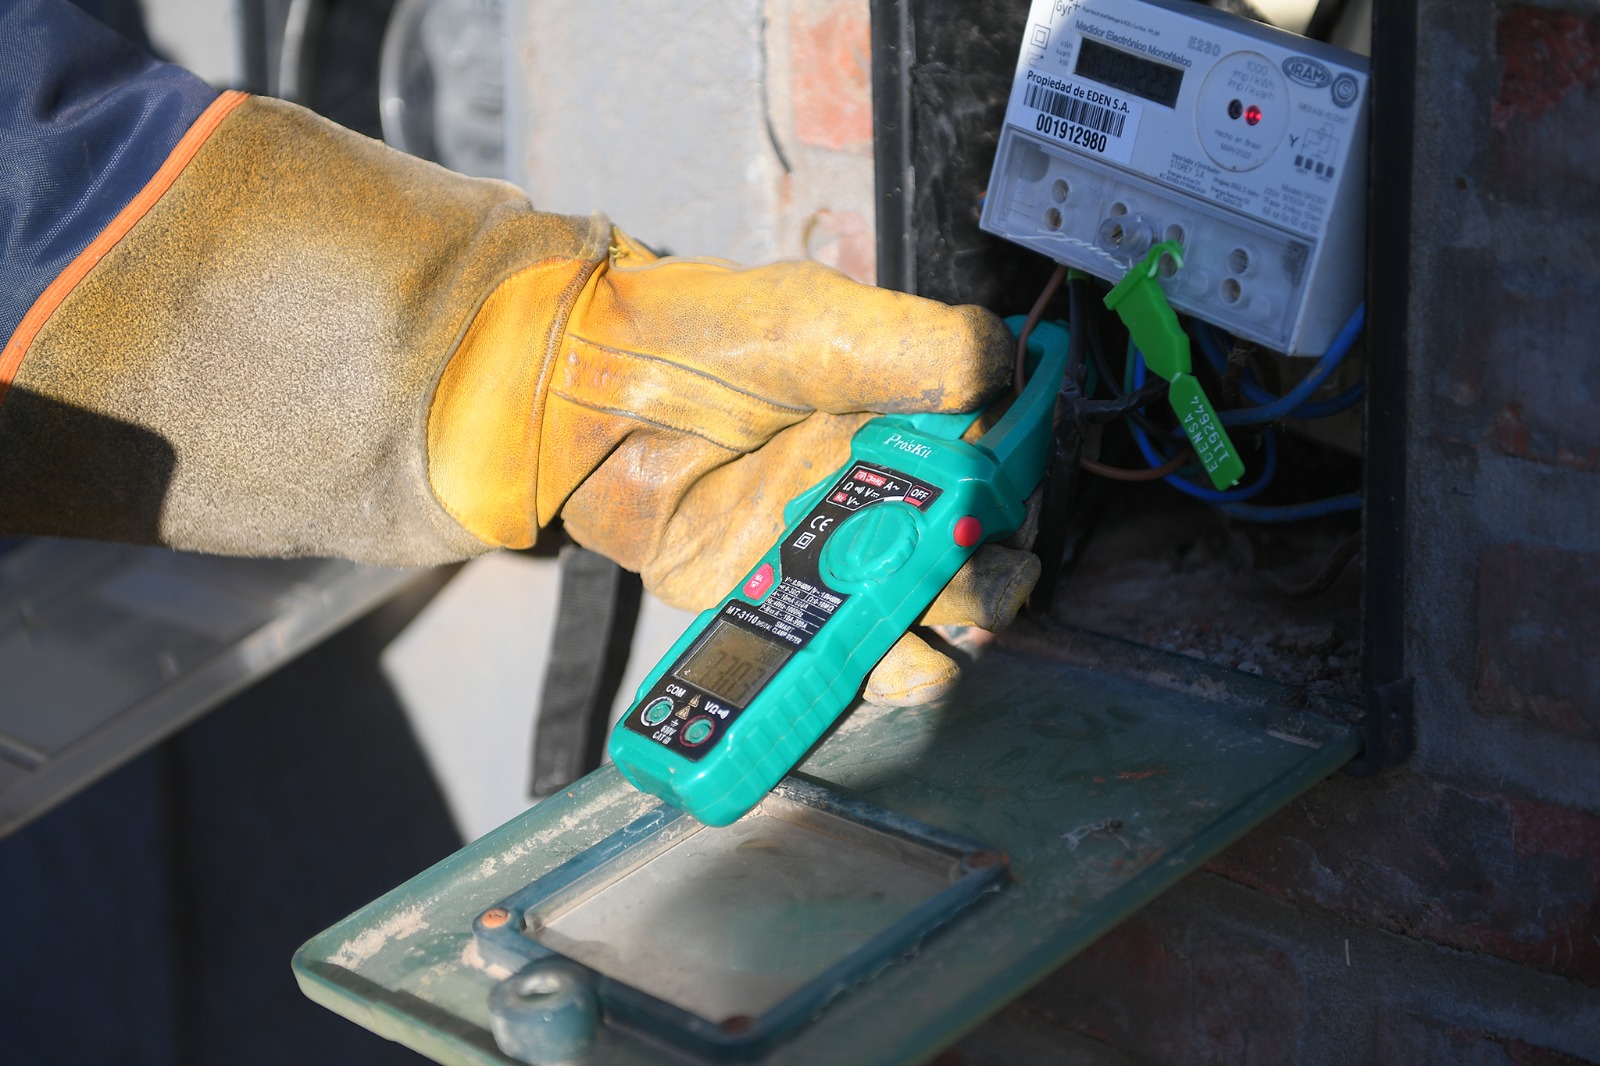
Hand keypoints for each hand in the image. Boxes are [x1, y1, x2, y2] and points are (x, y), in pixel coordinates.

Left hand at [431, 232, 1038, 704]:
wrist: (585, 398)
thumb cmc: (698, 339)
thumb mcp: (818, 321)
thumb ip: (921, 347)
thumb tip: (1015, 375)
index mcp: (904, 427)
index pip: (997, 474)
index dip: (1013, 490)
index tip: (1001, 491)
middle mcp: (881, 498)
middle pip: (977, 564)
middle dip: (989, 574)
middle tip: (961, 558)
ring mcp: (832, 560)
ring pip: (923, 626)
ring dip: (939, 634)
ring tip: (919, 618)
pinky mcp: (781, 609)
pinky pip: (841, 660)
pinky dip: (867, 674)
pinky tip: (870, 659)